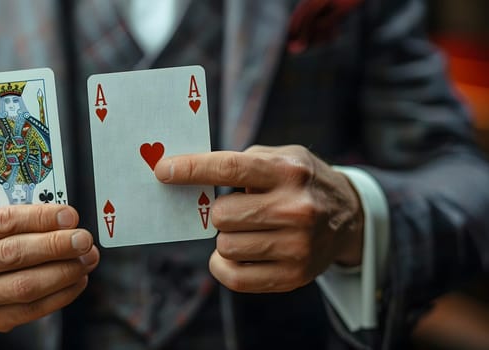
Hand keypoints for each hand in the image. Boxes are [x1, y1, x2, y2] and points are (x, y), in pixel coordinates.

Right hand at [0, 204, 98, 331]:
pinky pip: (31, 310)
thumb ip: (19, 218)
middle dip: (56, 246)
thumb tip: (64, 221)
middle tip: (83, 240)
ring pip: (24, 286)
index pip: (4, 221)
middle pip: (14, 254)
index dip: (41, 218)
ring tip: (85, 260)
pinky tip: (76, 280)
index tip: (69, 216)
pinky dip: (60, 295)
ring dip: (63, 272)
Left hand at [154, 145, 363, 292]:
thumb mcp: (280, 158)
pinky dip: (224, 266)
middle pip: (221, 216)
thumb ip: (239, 163)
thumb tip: (187, 176)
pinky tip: (238, 253)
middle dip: (219, 213)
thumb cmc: (300, 182)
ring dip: (226, 238)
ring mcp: (297, 245)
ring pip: (225, 246)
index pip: (229, 168)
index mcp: (288, 171)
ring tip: (248, 230)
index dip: (190, 169)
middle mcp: (296, 208)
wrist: (349, 217)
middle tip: (236, 210)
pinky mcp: (294, 275)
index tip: (163, 170)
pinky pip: (234, 277)